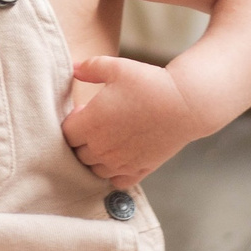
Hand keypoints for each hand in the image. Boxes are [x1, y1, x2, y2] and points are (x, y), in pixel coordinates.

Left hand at [62, 57, 202, 188]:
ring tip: (107, 141)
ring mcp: (120, 162)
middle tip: (96, 125)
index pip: (65, 134)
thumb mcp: (116, 68)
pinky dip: (113, 174)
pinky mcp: (139, 170)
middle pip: (77, 154)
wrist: (185, 103)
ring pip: (94, 170)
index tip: (84, 111)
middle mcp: (102, 148)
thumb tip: (73, 68)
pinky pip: (116, 182)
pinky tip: (120, 159)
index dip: (72, 122)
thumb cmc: (150, 83)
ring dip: (94, 158)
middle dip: (81, 141)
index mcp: (90, 124)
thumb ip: (89, 68)